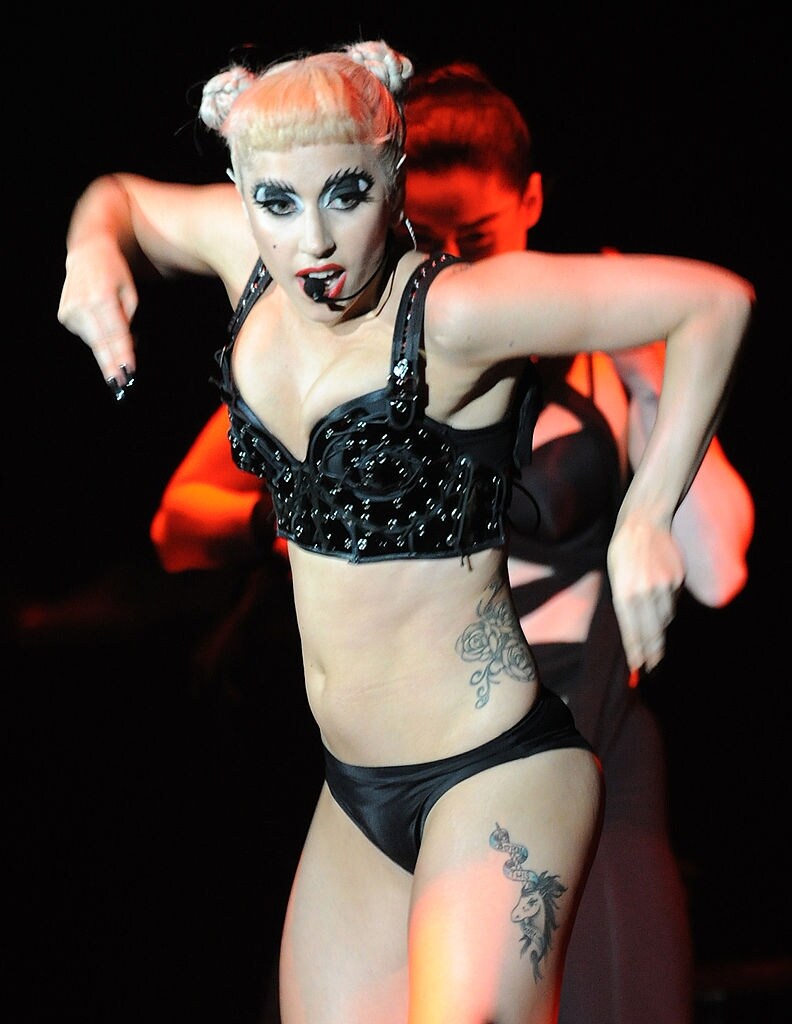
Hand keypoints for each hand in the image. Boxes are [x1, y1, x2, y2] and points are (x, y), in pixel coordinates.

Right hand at [57, 236, 138, 394]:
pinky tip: (100, 319)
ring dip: (108, 344)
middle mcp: (81, 305)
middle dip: (111, 365)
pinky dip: (97, 333)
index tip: (127, 374)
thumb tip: (126, 346)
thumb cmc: (114, 272)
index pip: (115, 334)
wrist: (87, 252)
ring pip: (94, 340)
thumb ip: (128, 319)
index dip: (122, 356)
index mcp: (100, 297)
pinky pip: (87, 334)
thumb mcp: (129, 292)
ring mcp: (69, 311)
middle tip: (120, 385)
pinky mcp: (64, 316)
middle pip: (101, 343)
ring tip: (115, 327)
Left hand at [607, 514, 684, 673]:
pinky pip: (673, 602)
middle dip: (652, 652)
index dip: (636, 652)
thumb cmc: (623, 552)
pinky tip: (659, 596)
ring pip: (665, 618)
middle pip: (652, 631)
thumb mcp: (615, 578)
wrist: (644, 523)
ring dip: (660, 628)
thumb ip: (625, 603)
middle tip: (652, 666)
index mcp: (624, 593)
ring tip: (654, 634)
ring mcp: (663, 587)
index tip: (638, 668)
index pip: (632, 631)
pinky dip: (667, 605)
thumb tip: (638, 631)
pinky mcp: (677, 580)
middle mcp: (644, 593)